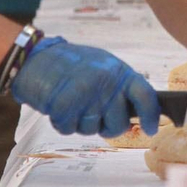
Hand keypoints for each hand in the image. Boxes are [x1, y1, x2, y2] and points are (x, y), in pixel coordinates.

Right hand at [10, 36, 161, 137]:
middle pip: (119, 123)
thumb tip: (140, 112)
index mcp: (118, 71)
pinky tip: (58, 105)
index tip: (150, 129)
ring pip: (92, 129)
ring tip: (72, 102)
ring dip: (80, 123)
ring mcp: (86, 93)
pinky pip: (69, 129)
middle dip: (106, 126)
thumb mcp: (103, 66)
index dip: (151, 115)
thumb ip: (120, 86)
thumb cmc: (71, 64)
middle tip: (92, 113)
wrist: (35, 57)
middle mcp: (106, 82)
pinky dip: (61, 123)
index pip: (145, 95)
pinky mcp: (64, 104)